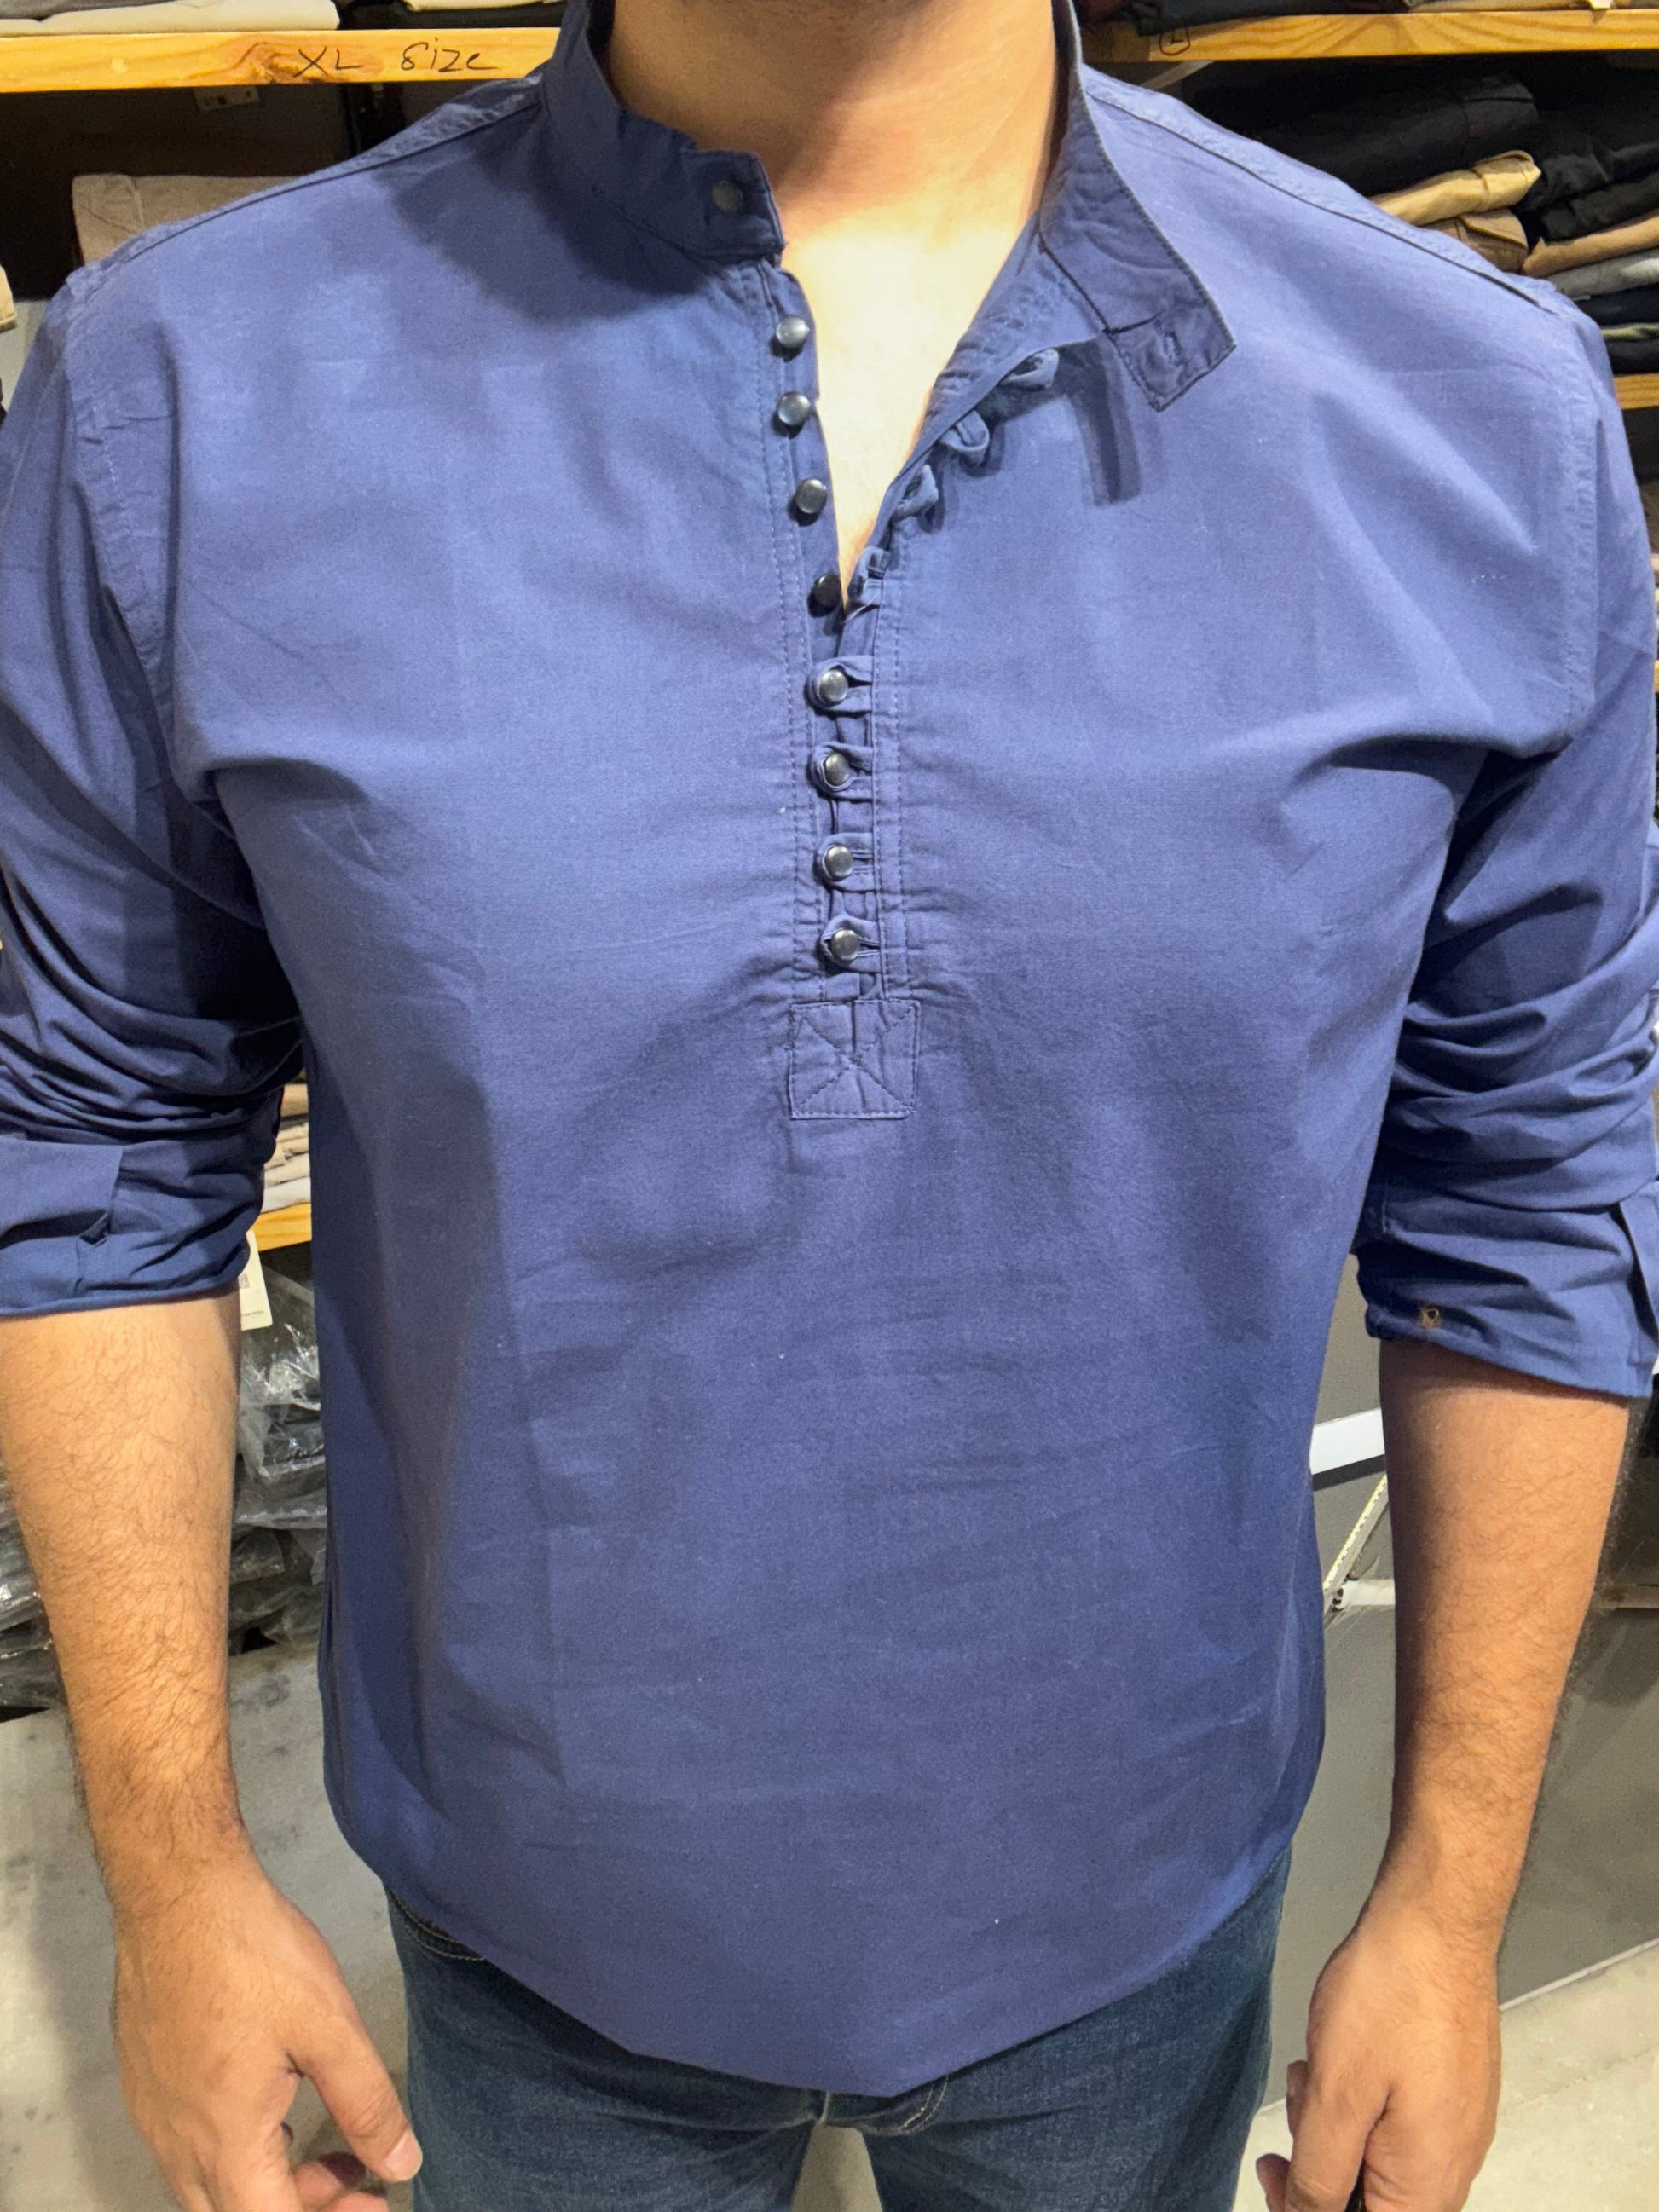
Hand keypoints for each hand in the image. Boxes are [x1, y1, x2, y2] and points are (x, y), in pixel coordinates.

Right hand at [113, 1851, 420, 2211]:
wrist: (177, 1893)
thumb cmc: (253, 1955)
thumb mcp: (329, 2028)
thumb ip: (367, 2104)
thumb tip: (400, 2164)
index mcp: (224, 2142)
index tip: (376, 2200)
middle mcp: (176, 2143)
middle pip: (237, 2209)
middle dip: (302, 2204)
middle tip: (354, 2174)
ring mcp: (153, 2113)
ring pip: (209, 2182)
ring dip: (269, 2176)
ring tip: (322, 2143)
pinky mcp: (145, 2079)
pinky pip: (188, 2145)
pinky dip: (237, 2148)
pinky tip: (272, 2108)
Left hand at [1256, 1889, 1500, 2211]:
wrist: (1437, 1923)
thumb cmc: (1390, 2000)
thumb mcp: (1335, 2098)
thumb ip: (1319, 2177)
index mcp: (1427, 2187)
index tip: (1277, 2173)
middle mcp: (1452, 2168)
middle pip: (1372, 2201)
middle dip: (1321, 2164)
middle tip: (1298, 2102)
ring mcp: (1458, 2128)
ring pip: (1381, 2160)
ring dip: (1336, 2126)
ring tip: (1314, 2070)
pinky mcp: (1455, 2092)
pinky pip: (1400, 2125)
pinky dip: (1361, 2103)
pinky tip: (1341, 2058)